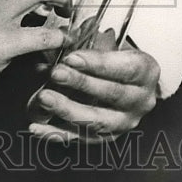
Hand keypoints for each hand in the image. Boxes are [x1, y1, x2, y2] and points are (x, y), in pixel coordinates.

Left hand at [29, 38, 160, 142]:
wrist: (129, 84)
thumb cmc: (113, 58)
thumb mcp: (109, 43)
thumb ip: (86, 43)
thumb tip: (57, 43)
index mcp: (146, 72)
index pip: (124, 68)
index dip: (97, 63)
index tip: (71, 57)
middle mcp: (140, 100)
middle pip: (112, 94)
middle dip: (80, 84)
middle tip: (55, 74)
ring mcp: (125, 122)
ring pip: (96, 121)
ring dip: (67, 109)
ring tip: (43, 98)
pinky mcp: (106, 137)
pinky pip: (79, 138)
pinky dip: (55, 133)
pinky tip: (36, 128)